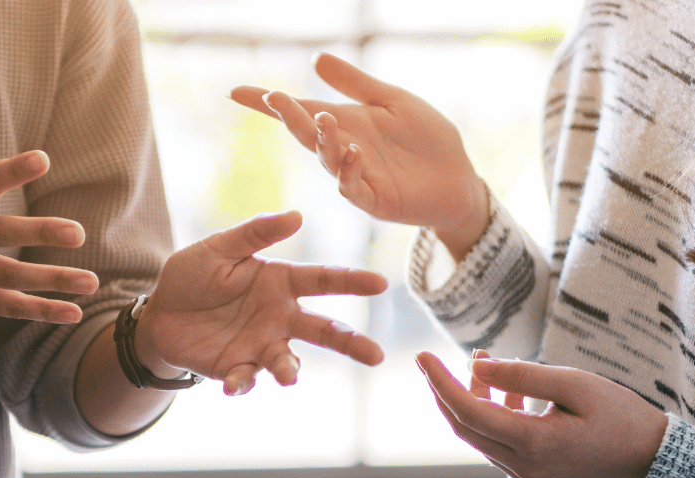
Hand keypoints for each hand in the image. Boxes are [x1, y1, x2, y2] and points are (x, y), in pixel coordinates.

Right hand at [0, 150, 98, 323]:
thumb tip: (20, 169)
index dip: (12, 170)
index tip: (42, 159)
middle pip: (2, 233)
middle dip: (39, 232)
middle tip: (77, 233)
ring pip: (13, 276)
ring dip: (54, 279)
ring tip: (92, 281)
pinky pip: (11, 306)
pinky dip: (42, 311)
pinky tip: (73, 312)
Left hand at [138, 210, 387, 394]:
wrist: (159, 314)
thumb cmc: (193, 275)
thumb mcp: (219, 248)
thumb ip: (255, 233)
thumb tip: (297, 216)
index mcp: (281, 282)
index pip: (324, 280)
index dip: (352, 281)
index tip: (381, 283)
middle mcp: (280, 317)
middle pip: (324, 331)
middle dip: (352, 343)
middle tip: (377, 356)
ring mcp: (261, 345)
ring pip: (288, 361)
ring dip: (290, 370)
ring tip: (289, 377)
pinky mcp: (238, 368)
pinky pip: (247, 378)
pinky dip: (243, 383)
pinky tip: (233, 385)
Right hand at [229, 53, 489, 256]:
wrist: (458, 178)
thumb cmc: (426, 139)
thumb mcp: (391, 101)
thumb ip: (355, 84)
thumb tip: (316, 59)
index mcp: (344, 124)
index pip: (300, 111)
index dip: (268, 104)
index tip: (236, 92)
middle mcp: (343, 150)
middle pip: (306, 133)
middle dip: (289, 117)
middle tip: (274, 98)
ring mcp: (356, 177)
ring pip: (327, 160)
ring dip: (322, 141)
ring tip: (324, 119)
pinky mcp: (375, 200)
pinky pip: (354, 188)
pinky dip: (350, 171)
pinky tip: (354, 152)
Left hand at [415, 350, 667, 477]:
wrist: (652, 456)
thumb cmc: (620, 413)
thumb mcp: (573, 383)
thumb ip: (522, 376)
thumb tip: (475, 365)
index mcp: (533, 444)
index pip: (468, 411)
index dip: (440, 382)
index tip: (421, 355)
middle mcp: (523, 466)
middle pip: (465, 427)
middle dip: (446, 391)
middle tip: (435, 359)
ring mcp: (526, 476)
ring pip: (479, 435)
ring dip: (473, 399)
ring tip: (484, 362)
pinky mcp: (532, 475)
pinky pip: (497, 444)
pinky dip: (492, 415)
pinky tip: (506, 391)